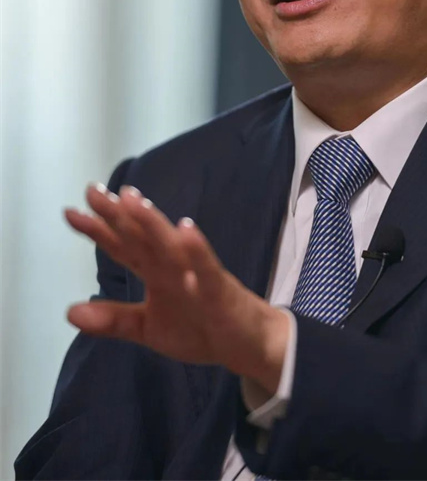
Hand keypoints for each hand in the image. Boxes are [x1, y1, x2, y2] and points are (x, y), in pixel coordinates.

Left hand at [64, 184, 289, 392]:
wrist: (246, 343)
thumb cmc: (200, 327)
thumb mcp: (148, 328)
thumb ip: (113, 319)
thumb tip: (70, 311)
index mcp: (154, 271)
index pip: (122, 246)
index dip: (98, 230)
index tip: (71, 213)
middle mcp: (171, 265)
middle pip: (142, 237)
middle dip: (119, 215)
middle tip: (94, 192)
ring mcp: (195, 273)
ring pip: (171, 245)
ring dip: (153, 223)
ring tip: (134, 201)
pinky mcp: (218, 288)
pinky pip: (206, 268)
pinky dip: (197, 250)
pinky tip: (187, 231)